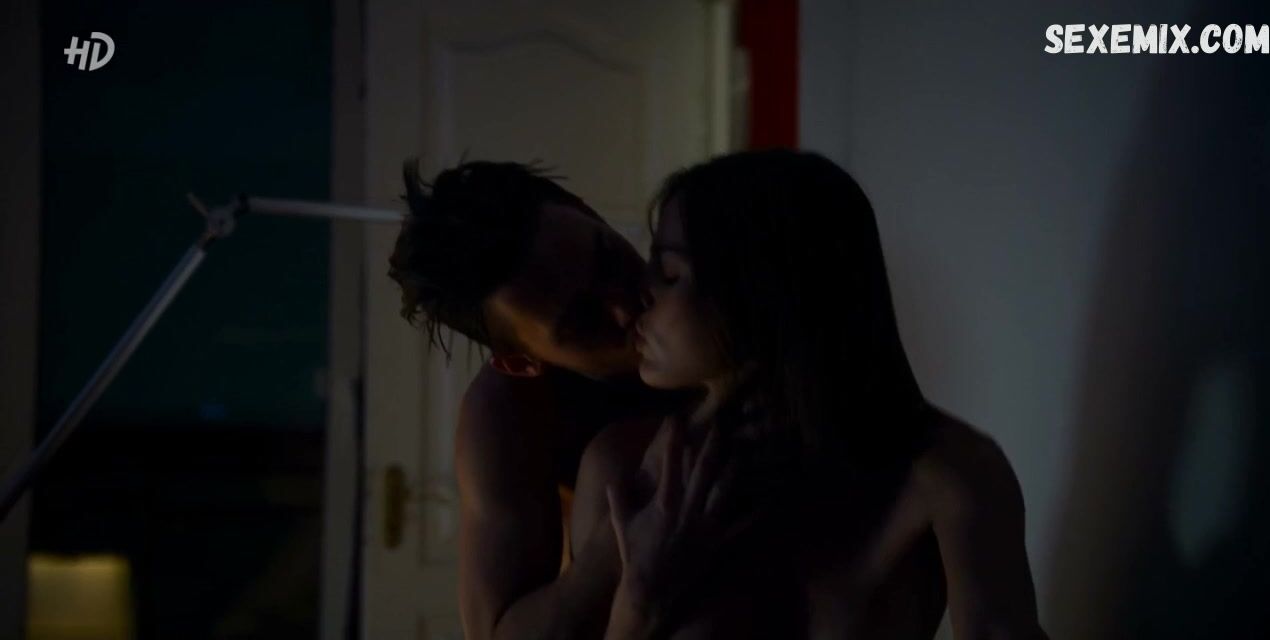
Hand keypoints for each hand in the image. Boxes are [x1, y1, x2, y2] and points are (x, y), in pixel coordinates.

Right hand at [605, 415, 752, 624]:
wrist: (650, 590)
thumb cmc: (634, 555)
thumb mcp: (622, 524)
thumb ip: (619, 498)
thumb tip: (613, 479)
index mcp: (663, 503)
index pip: (669, 463)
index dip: (674, 439)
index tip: (677, 418)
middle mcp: (686, 511)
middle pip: (703, 471)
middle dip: (711, 445)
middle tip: (720, 425)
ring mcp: (704, 528)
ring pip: (724, 492)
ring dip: (734, 471)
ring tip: (743, 453)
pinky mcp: (717, 545)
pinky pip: (740, 527)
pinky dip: (755, 514)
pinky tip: (768, 500)